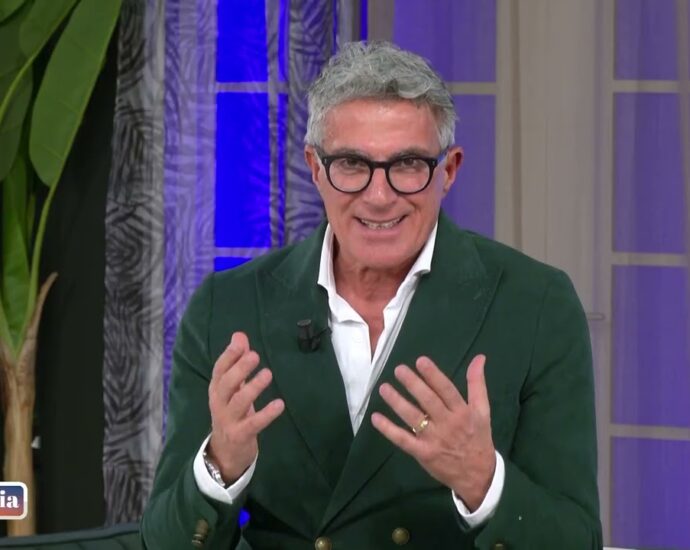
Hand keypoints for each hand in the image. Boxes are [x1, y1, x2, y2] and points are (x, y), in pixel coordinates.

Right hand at [207, 332, 284, 482]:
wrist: (225, 453)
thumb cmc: (232, 413)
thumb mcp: (232, 388)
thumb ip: (236, 362)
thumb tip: (239, 335)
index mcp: (217, 389)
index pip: (219, 370)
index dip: (228, 356)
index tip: (240, 343)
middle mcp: (219, 403)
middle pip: (225, 384)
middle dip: (239, 369)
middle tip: (255, 356)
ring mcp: (228, 420)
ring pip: (238, 402)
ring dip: (253, 387)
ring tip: (268, 374)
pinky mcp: (240, 435)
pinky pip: (253, 423)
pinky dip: (266, 414)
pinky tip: (280, 404)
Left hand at [371, 354, 495, 510]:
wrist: (478, 476)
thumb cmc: (478, 438)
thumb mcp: (483, 411)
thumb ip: (477, 384)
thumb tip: (479, 357)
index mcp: (462, 412)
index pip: (446, 390)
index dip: (433, 375)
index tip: (420, 361)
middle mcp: (448, 424)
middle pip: (428, 401)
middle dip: (413, 384)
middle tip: (398, 370)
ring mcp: (434, 439)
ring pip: (413, 418)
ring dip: (397, 402)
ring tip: (384, 388)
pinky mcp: (423, 453)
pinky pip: (403, 440)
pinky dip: (388, 429)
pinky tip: (376, 417)